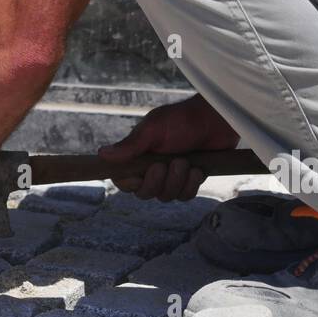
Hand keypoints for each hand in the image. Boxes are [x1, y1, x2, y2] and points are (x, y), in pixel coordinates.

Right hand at [98, 94, 239, 201]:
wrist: (216, 119)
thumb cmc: (183, 119)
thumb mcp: (153, 129)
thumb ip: (130, 145)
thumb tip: (102, 154)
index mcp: (138, 156)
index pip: (123, 181)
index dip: (129, 184)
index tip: (139, 176)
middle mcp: (152, 169)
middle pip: (144, 194)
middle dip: (157, 182)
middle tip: (167, 164)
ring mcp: (172, 176)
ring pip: (166, 196)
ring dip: (177, 181)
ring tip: (185, 162)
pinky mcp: (190, 181)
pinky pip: (184, 196)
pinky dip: (191, 185)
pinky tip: (197, 169)